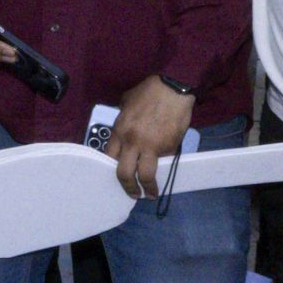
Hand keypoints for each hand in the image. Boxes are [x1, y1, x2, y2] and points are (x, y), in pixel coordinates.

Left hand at [106, 75, 195, 199]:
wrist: (173, 88)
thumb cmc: (149, 91)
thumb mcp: (127, 103)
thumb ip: (123, 120)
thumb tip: (123, 132)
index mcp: (119, 130)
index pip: (109, 157)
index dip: (112, 169)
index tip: (117, 175)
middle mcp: (132, 142)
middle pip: (124, 173)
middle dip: (127, 187)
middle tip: (132, 194)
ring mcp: (151, 147)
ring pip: (145, 175)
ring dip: (148, 189)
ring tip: (151, 194)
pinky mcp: (169, 148)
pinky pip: (164, 162)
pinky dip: (163, 166)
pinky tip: (165, 167)